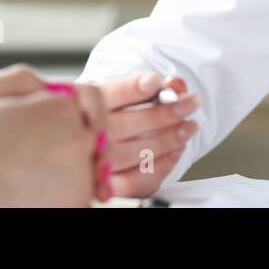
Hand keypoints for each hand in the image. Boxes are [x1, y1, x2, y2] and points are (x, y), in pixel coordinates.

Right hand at [91, 72, 199, 197]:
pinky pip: (138, 180)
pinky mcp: (107, 185)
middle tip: (190, 102)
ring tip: (189, 126)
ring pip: (134, 154)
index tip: (155, 82)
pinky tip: (176, 150)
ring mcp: (94, 163)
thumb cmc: (103, 115)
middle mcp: (85, 136)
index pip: (103, 96)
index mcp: (79, 105)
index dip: (131, 89)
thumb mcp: (116, 93)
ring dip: (169, 139)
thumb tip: (175, 85)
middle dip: (164, 113)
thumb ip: (145, 85)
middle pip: (124, 126)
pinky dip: (163, 164)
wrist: (88, 146)